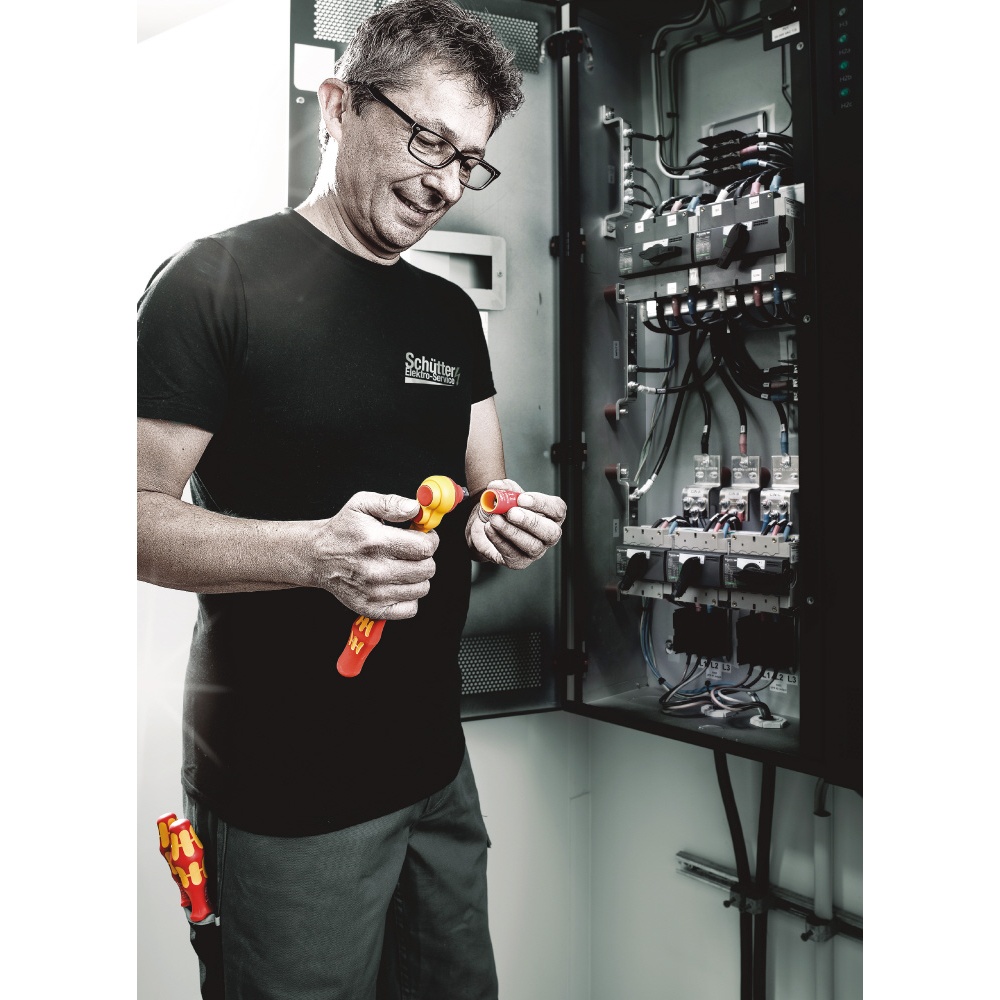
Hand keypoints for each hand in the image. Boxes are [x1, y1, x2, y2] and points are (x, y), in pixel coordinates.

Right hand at [307, 492, 438, 618]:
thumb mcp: (362, 504)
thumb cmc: (343, 530)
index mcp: (375, 542)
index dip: (430, 540)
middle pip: (427, 569)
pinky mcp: (373, 609)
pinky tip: (398, 583)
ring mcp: (374, 593)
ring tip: (403, 566)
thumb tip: (415, 508)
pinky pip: (410, 608)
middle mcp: (375, 570)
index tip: (424, 537)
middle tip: (413, 552)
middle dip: (425, 557)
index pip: (424, 547)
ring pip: (422, 588)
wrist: (318, 557)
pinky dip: (409, 597)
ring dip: (418, 577)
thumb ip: (391, 503)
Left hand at [466, 478, 566, 569]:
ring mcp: (535, 550)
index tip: (521, 498)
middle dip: (530, 521)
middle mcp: (547, 535)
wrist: (485, 526)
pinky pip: (512, 553)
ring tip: (495, 519)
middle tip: (511, 513)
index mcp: (550, 515)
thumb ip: (502, 488)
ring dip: (511, 531)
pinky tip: (489, 528)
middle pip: (551, 532)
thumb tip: (496, 487)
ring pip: (532, 545)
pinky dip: (499, 539)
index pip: (557, 510)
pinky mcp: (519, 561)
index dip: (541, 504)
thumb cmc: (502, 510)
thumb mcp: (504, 493)